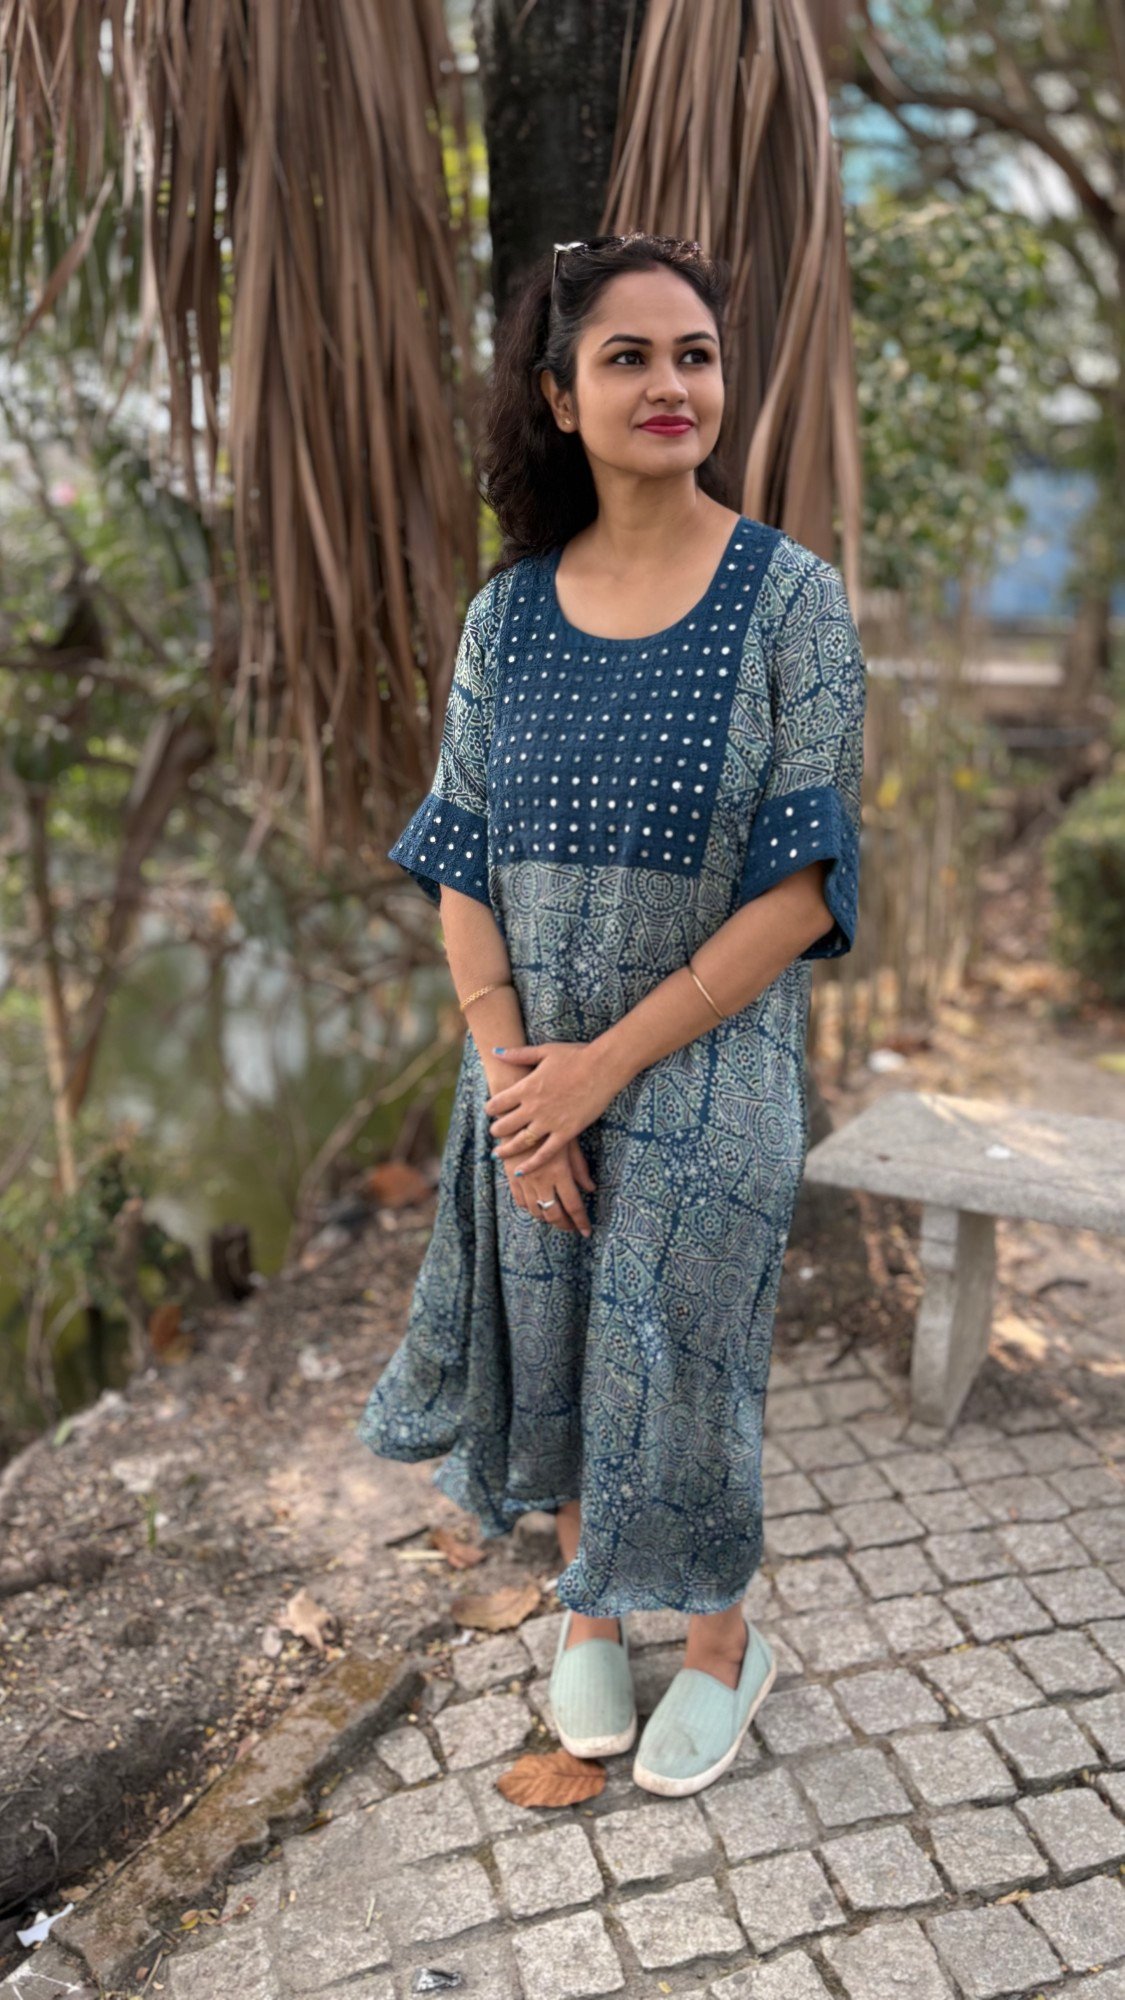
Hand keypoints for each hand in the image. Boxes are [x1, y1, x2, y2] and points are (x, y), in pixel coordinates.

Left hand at [484, 1039, 622, 1177]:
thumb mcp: (544, 1051)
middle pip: (505, 1125)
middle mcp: (534, 1107)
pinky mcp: (566, 1132)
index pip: (497, 1103)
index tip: (490, 1110)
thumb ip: (518, 1054)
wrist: (603, 1067)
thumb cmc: (575, 1056)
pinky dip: (532, 1163)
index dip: (490, 1108)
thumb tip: (495, 1052)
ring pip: (521, 1142)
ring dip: (507, 1149)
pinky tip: (521, 1170)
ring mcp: (550, 1122)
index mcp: (526, 1087)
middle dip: (496, 1130)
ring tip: (499, 1153)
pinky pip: (545, 1153)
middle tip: (495, 1132)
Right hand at [502, 1135, 595, 1235]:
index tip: (586, 1232)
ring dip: (547, 1218)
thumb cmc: (550, 1125)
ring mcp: (525, 1180)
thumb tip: (590, 1189)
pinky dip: (530, 1208)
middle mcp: (542, 1180)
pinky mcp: (511, 1176)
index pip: (573, 1206)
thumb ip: (580, 1169)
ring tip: (556, 1218)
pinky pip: (520, 1201)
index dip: (580, 1222)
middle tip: (572, 1228)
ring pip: (535, 1211)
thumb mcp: (570, 1144)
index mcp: (560, 1173)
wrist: (519, 1114)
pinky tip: (537, 1206)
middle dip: (564, 1225)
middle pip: (553, 1214)